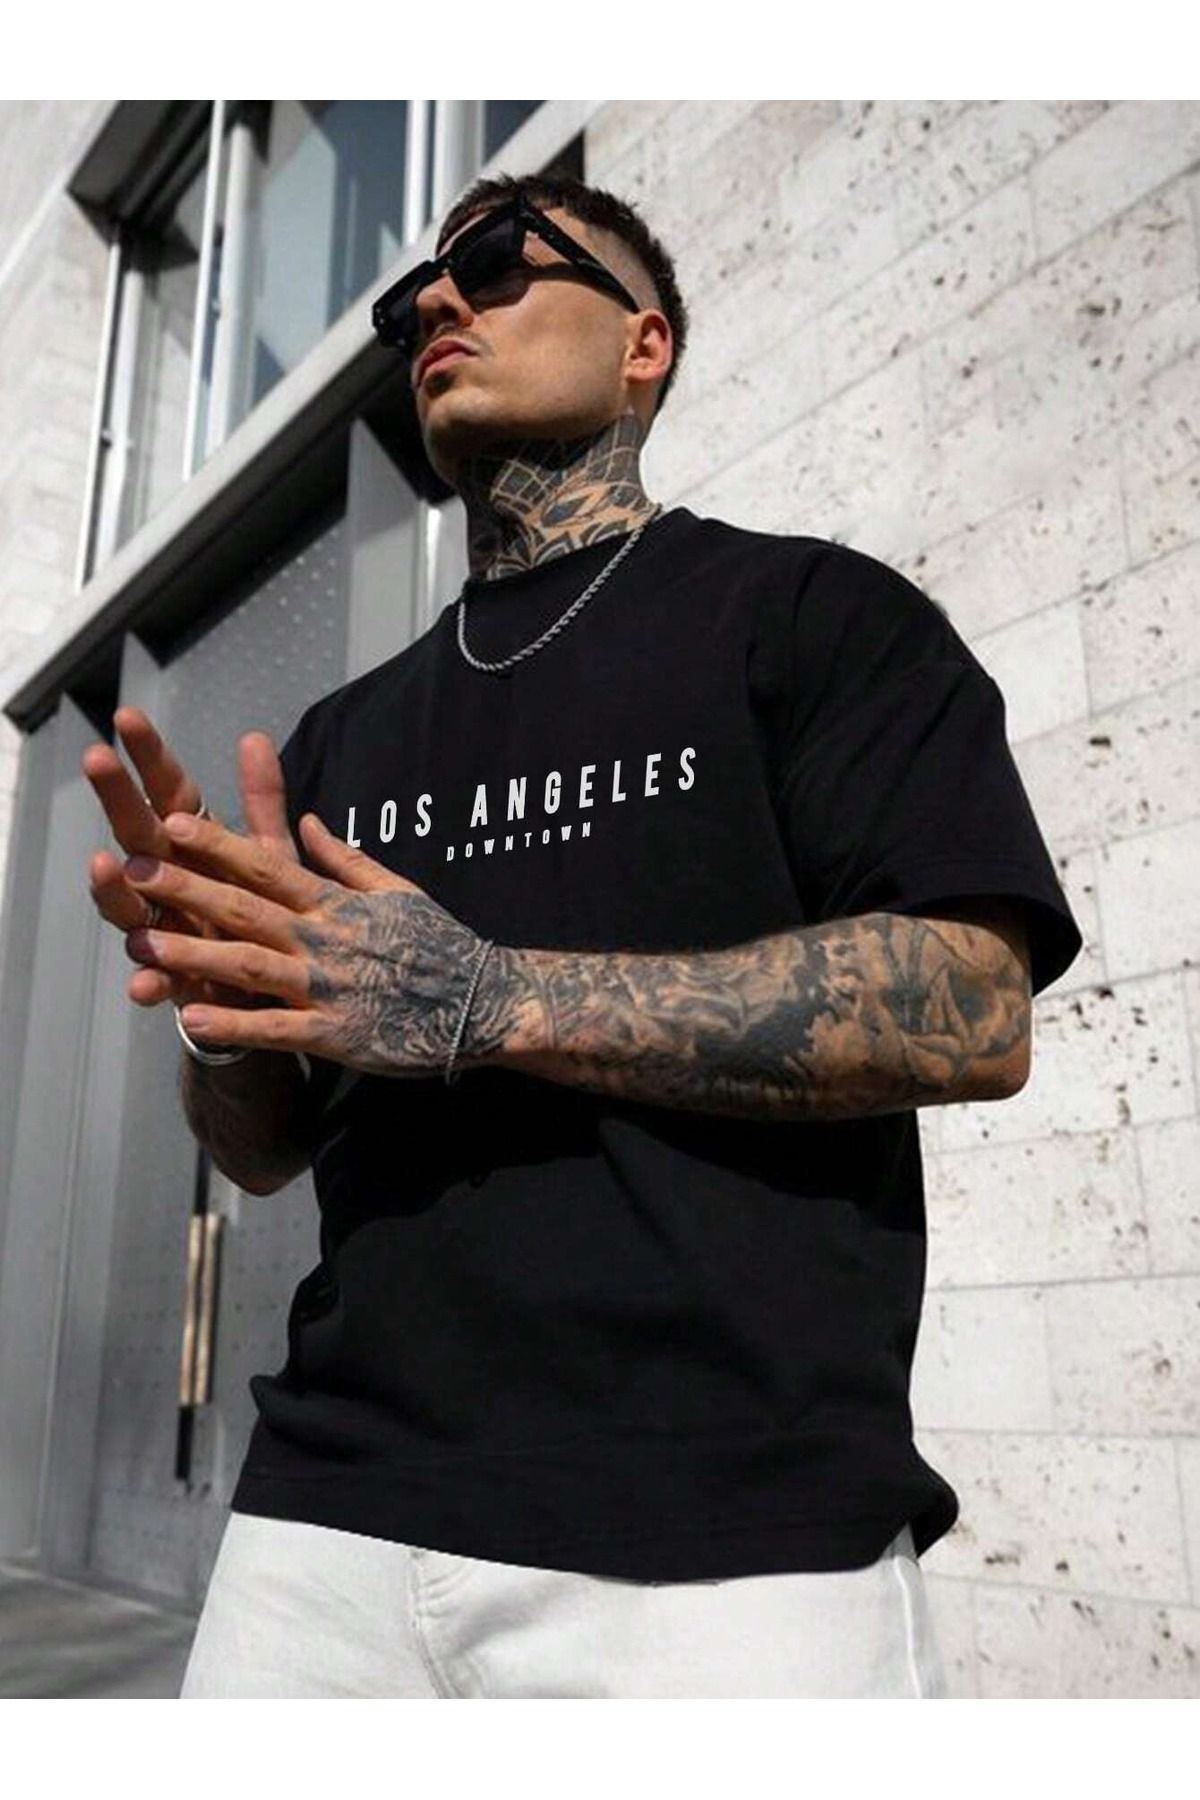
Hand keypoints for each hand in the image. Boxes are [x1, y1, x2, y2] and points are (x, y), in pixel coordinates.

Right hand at [82, 707, 295, 1028]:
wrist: (265, 986)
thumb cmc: (261, 911)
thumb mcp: (269, 856)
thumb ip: (261, 803)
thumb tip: (253, 736)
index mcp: (191, 847)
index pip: (166, 792)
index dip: (148, 757)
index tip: (128, 716)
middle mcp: (166, 882)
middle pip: (137, 834)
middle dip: (116, 797)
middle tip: (96, 758)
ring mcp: (164, 928)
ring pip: (128, 906)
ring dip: (113, 887)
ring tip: (102, 865)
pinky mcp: (177, 978)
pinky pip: (158, 981)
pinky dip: (151, 981)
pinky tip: (144, 981)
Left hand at [122, 807, 499, 1078]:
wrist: (484, 1002)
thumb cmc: (441, 945)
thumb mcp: (398, 889)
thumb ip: (346, 858)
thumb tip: (308, 820)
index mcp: (337, 904)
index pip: (267, 867)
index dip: (217, 845)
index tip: (173, 823)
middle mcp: (326, 940)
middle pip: (246, 909)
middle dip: (188, 888)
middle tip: (134, 869)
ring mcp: (329, 988)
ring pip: (251, 966)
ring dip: (194, 953)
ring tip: (143, 942)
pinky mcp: (336, 1035)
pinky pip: (277, 1029)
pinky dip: (234, 1023)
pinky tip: (190, 1018)